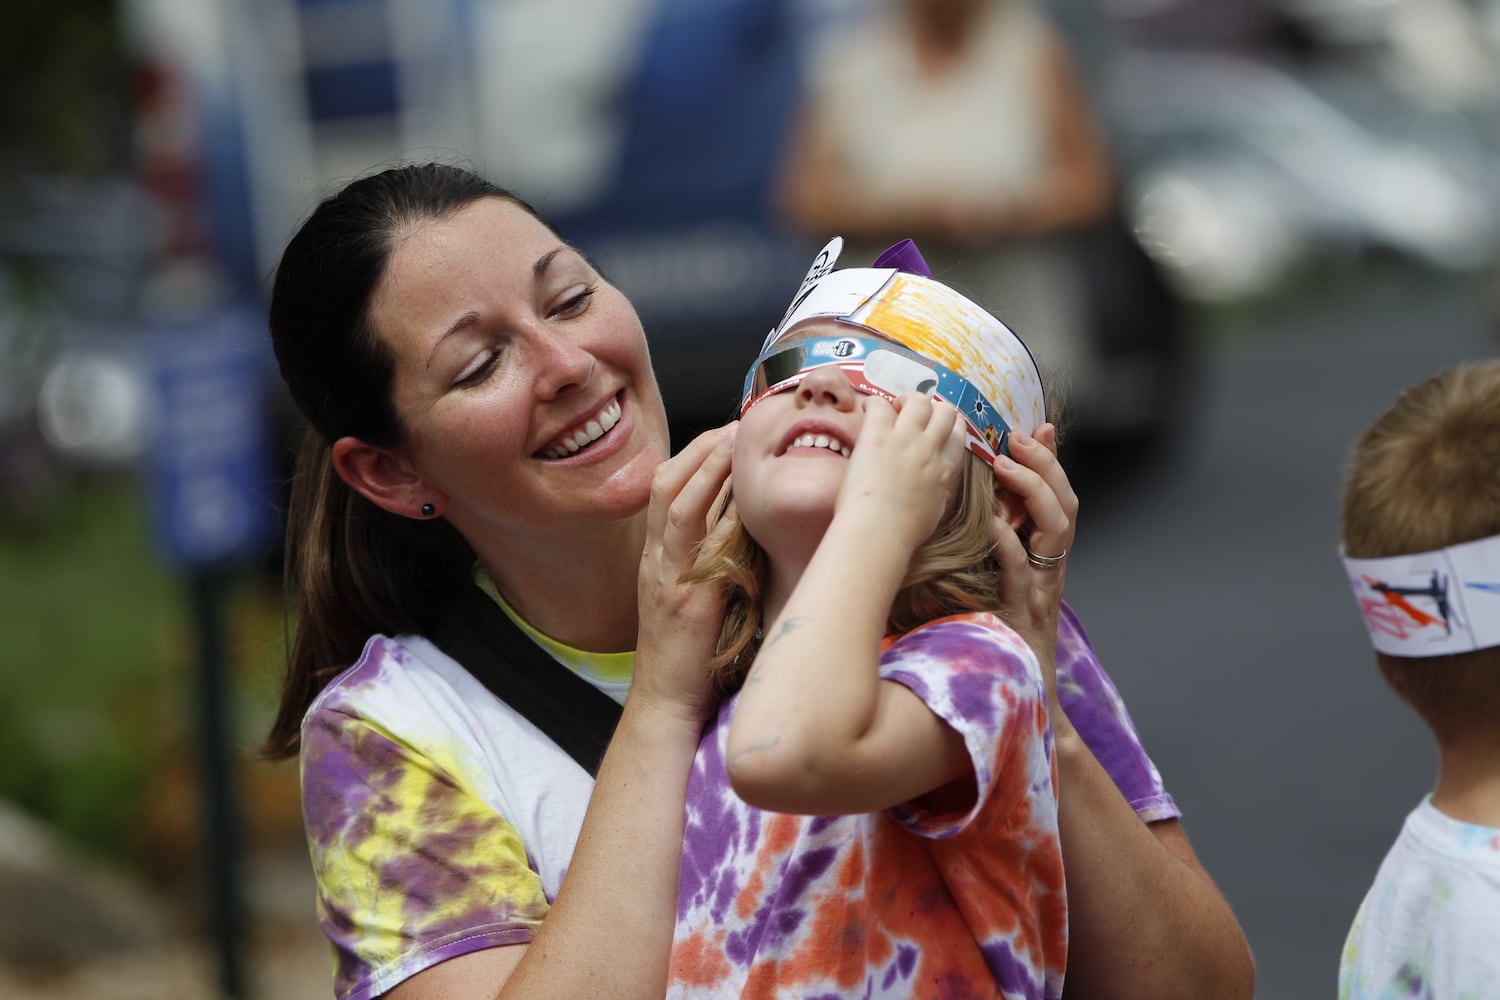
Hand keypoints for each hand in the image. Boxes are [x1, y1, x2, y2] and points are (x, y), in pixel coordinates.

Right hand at [634, 423, 736, 725]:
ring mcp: (666, 575)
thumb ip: (715, 564)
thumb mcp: (698, 600)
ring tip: (735, 440)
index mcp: (659, 558)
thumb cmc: (691, 659)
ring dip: (706, 465)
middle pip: (667, 483)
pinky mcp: (684, 596)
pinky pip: (691, 540)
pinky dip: (712, 508)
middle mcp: (656, 559)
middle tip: (735, 424)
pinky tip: (737, 490)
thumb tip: (752, 533)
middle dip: (701, 448)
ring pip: (674, 501)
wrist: (667, 705)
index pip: (669, 490)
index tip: (728, 432)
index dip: (696, 456)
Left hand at [837, 392, 967, 554]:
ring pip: (919, 401)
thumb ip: (939, 492)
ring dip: (906, 401)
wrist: (879, 533)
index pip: (958, 433)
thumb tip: (936, 485)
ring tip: (893, 411)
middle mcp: (930, 449)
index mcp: (945, 470)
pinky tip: (868, 413)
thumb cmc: (904, 533)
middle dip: (930, 410)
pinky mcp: (878, 436)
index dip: (947, 426)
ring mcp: (905, 439)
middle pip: (944, 411)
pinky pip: (880, 404)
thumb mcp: (935, 511)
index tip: (931, 432)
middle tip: (911, 419)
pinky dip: (874, 405)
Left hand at [990, 424, 1077, 721]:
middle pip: (1065, 506)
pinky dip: (1009, 547)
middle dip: (1045, 466)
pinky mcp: (1020, 616)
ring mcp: (1040, 592)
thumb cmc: (1002, 641)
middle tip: (1016, 437)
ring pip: (1056, 532)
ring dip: (1032, 493)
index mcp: (1047, 561)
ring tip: (1004, 465)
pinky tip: (991, 526)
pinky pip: (1021, 575)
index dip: (1052, 462)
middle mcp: (1052, 572)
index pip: (1060, 498)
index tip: (1034, 428)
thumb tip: (982, 508)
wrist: (1018, 700)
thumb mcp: (999, 586)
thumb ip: (998, 547)